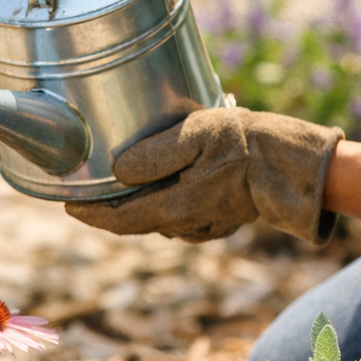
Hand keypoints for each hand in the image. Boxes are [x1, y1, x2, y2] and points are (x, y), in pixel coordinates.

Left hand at [66, 108, 342, 243]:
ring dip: (139, 204)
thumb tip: (119, 170)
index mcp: (175, 207)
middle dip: (110, 208)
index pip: (118, 219)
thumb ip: (155, 153)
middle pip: (135, 221)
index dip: (89, 213)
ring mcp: (204, 226)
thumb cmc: (246, 144)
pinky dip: (164, 203)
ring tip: (122, 183)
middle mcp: (186, 224)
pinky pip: (180, 216)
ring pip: (158, 218)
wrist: (294, 165)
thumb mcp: (197, 134)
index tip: (66, 203)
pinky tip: (165, 184)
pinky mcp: (219, 220)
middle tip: (88, 191)